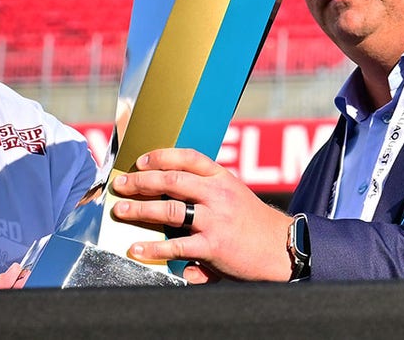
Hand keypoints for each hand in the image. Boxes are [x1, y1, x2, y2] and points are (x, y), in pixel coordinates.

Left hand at [110, 148, 294, 282]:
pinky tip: (136, 248)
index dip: (162, 156)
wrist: (282, 247)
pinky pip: (177, 246)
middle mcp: (217, 194)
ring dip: (140, 210)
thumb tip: (175, 197)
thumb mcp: (235, 195)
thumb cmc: (254, 223)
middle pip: (172, 181)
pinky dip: (153, 248)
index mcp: (222, 178)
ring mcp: (215, 220)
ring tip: (121, 211)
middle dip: (141, 182)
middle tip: (121, 185)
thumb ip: (207, 193)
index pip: (189, 158)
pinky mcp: (213, 246)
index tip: (141, 161)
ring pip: (170, 210)